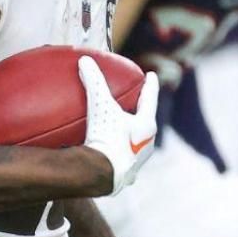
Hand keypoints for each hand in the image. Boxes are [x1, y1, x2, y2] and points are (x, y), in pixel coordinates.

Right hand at [79, 58, 158, 196]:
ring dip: (131, 137)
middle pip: (146, 123)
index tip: (152, 75)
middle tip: (137, 104)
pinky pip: (124, 162)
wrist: (101, 174)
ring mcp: (138, 162)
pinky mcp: (126, 176)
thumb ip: (94, 82)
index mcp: (146, 125)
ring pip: (137, 144)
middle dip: (142, 113)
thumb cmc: (106, 138)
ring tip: (123, 131)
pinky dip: (118, 156)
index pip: (149, 99)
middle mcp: (147, 144)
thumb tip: (85, 60)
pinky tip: (109, 158)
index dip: (150, 86)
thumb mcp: (100, 106)